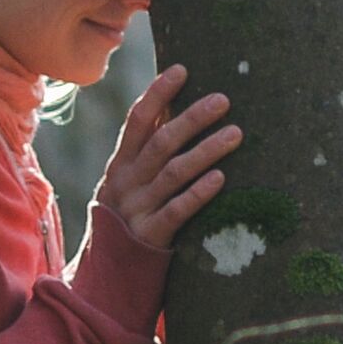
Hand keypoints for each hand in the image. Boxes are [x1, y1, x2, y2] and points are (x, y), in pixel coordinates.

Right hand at [91, 67, 239, 250]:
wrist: (106, 273)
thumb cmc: (128, 218)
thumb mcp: (128, 183)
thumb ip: (147, 152)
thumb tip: (175, 109)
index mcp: (120, 164)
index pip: (137, 121)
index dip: (157, 93)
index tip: (181, 70)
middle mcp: (126, 182)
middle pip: (161, 143)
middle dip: (192, 118)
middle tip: (223, 100)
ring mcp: (138, 209)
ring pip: (173, 173)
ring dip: (206, 151)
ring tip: (236, 134)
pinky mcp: (151, 236)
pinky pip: (177, 211)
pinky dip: (199, 193)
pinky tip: (220, 178)